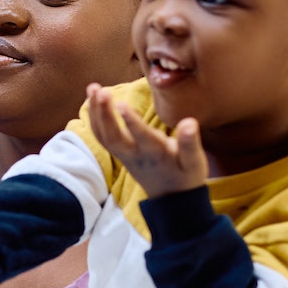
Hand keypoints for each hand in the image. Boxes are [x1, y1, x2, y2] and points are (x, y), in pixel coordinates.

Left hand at [84, 82, 208, 197]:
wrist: (172, 199)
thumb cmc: (186, 176)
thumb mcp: (195, 162)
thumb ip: (190, 143)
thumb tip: (189, 122)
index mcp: (155, 155)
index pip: (141, 138)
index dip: (132, 122)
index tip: (122, 103)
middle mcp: (134, 156)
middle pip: (113, 137)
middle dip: (104, 114)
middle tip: (100, 90)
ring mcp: (124, 156)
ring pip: (103, 136)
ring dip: (96, 112)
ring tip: (93, 88)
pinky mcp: (119, 154)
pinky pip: (102, 137)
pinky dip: (94, 118)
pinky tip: (92, 100)